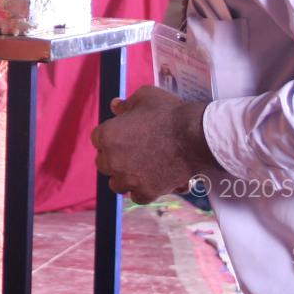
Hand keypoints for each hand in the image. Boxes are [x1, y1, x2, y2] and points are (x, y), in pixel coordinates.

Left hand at [90, 85, 215, 203]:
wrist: (195, 136)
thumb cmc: (169, 113)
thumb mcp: (145, 97)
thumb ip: (126, 104)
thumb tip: (115, 106)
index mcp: (107, 135)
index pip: (97, 139)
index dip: (110, 136)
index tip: (122, 136)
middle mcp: (113, 160)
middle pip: (104, 163)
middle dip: (114, 158)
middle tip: (131, 153)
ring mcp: (129, 179)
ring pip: (117, 184)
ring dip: (125, 178)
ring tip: (139, 170)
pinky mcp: (147, 192)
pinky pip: (137, 196)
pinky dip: (143, 191)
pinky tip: (151, 181)